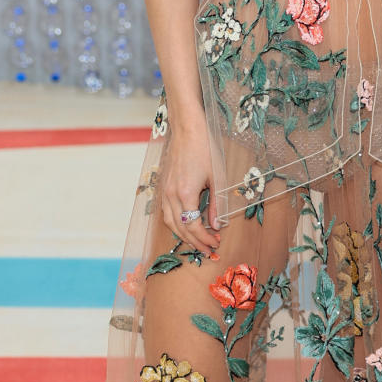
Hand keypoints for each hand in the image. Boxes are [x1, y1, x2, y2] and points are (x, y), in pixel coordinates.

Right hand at [158, 124, 219, 255]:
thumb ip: (216, 205)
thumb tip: (216, 227)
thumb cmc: (206, 149)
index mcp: (185, 194)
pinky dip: (176, 224)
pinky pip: (166, 212)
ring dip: (184, 236)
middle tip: (210, 252)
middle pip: (180, 228)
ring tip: (198, 244)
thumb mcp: (217, 178)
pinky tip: (186, 227)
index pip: (193, 226)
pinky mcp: (163, 187)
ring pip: (170, 222)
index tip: (216, 245)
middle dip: (195, 243)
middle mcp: (171, 195)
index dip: (205, 239)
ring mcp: (164, 191)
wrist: (187, 129)